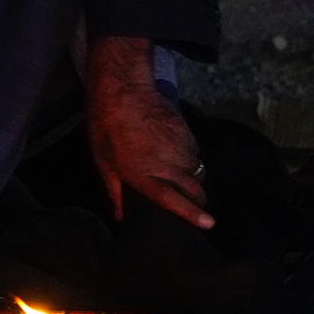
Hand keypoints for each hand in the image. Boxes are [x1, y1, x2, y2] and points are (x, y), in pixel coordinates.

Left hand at [84, 36, 213, 229]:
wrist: (124, 89)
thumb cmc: (106, 126)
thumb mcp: (103, 161)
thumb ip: (114, 190)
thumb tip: (120, 215)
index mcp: (144, 175)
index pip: (174, 200)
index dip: (192, 214)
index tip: (210, 224)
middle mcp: (168, 164)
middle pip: (195, 189)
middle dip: (198, 201)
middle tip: (194, 205)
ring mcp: (181, 147)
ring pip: (197, 171)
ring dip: (193, 178)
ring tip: (179, 178)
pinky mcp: (187, 133)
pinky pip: (195, 153)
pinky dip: (190, 159)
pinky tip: (175, 155)